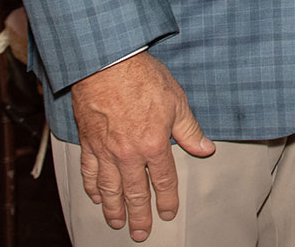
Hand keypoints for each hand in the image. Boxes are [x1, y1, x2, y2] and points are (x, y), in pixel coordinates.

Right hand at [70, 51, 216, 239]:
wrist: (107, 63)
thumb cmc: (143, 78)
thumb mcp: (177, 102)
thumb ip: (190, 130)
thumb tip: (206, 149)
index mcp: (154, 145)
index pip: (164, 180)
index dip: (167, 200)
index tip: (168, 213)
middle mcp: (128, 154)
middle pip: (135, 192)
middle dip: (139, 216)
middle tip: (140, 233)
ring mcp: (105, 150)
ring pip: (110, 188)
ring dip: (114, 209)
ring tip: (117, 222)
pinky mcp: (88, 142)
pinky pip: (89, 171)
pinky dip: (92, 187)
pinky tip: (95, 197)